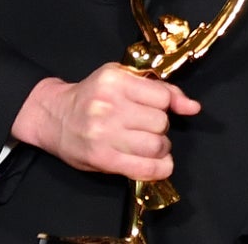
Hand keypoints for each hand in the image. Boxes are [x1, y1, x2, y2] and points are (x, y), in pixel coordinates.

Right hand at [11, 64, 200, 178]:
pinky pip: (144, 168)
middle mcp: (109, 106)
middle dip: (162, 127)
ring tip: (150, 145)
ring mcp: (104, 134)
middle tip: (149, 128)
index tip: (160, 109)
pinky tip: (159, 164)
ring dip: (161, 148)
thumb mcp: (121, 79)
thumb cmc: (91, 96)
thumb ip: (159, 90)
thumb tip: (193, 107)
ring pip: (156, 145)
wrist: (54, 117)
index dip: (169, 105)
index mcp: (115, 80)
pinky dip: (159, 168)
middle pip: (161, 122)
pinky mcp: (103, 158)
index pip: (162, 96)